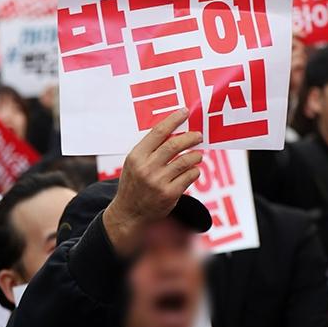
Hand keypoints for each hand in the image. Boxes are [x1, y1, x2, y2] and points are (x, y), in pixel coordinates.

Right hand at [103, 108, 202, 254]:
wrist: (129, 213)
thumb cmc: (134, 182)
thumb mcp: (134, 162)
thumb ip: (150, 147)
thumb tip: (174, 128)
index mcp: (137, 156)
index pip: (159, 132)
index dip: (174, 120)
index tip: (185, 112)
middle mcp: (147, 168)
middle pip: (174, 145)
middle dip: (190, 137)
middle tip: (198, 135)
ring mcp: (158, 182)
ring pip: (185, 161)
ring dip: (196, 155)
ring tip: (198, 154)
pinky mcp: (169, 195)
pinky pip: (189, 176)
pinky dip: (195, 170)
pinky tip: (193, 170)